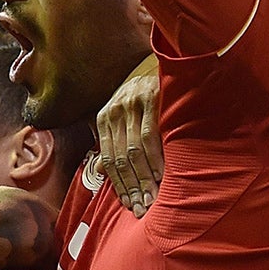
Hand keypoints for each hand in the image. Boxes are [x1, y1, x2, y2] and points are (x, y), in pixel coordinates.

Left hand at [93, 62, 161, 216]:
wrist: (167, 61)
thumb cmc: (145, 95)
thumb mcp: (124, 116)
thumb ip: (114, 142)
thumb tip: (102, 172)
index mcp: (104, 119)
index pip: (108, 159)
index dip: (119, 185)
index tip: (129, 205)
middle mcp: (114, 111)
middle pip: (120, 159)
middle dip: (132, 187)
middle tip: (143, 208)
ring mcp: (131, 104)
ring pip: (134, 151)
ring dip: (144, 178)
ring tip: (153, 197)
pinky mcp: (150, 98)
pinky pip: (150, 136)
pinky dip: (155, 158)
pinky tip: (161, 174)